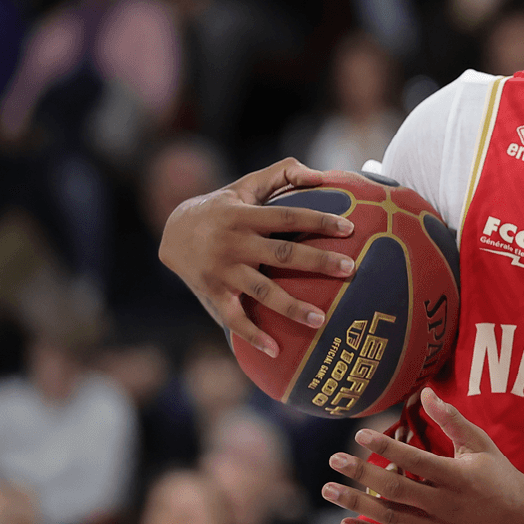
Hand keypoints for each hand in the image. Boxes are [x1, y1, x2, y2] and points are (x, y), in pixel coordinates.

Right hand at [158, 156, 356, 356]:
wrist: (173, 232)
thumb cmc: (223, 207)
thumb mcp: (247, 184)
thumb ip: (283, 172)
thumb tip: (322, 175)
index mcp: (244, 215)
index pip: (289, 216)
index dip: (319, 221)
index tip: (349, 228)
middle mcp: (234, 243)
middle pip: (282, 254)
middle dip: (318, 262)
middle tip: (350, 269)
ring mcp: (222, 271)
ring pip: (262, 291)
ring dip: (292, 306)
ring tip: (322, 318)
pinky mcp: (212, 293)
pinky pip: (234, 319)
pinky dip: (253, 336)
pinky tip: (276, 350)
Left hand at [324, 388, 523, 523]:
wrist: (519, 518)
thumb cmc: (498, 474)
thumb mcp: (479, 443)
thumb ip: (451, 419)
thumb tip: (425, 391)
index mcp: (458, 476)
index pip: (415, 460)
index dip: (386, 446)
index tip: (360, 435)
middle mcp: (447, 504)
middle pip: (396, 490)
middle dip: (362, 474)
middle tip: (334, 459)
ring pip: (391, 516)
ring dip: (357, 503)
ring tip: (328, 489)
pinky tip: (346, 523)